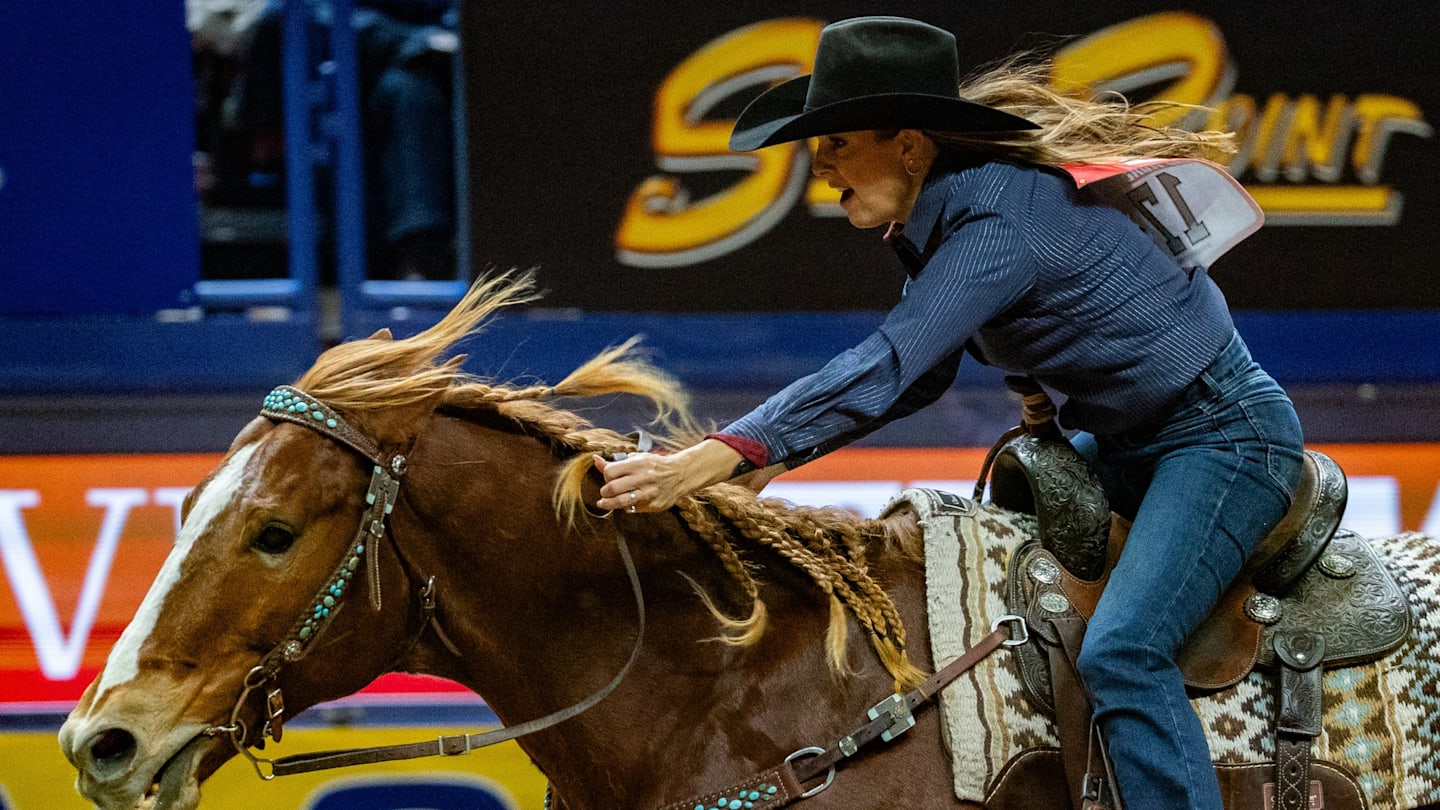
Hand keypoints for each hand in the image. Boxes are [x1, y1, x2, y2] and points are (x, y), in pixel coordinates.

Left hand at [594, 439, 743, 513]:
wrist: (680, 474)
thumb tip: (595, 459)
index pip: (610, 472)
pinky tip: (627, 503)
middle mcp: (643, 478)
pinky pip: (633, 509)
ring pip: (620, 502)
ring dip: (608, 503)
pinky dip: (627, 507)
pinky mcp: (654, 505)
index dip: (606, 476)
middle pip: (611, 488)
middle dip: (605, 491)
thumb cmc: (655, 465)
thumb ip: (615, 462)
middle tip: (606, 491)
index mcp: (637, 464)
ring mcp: (649, 493)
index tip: (608, 478)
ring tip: (604, 503)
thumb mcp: (637, 459)